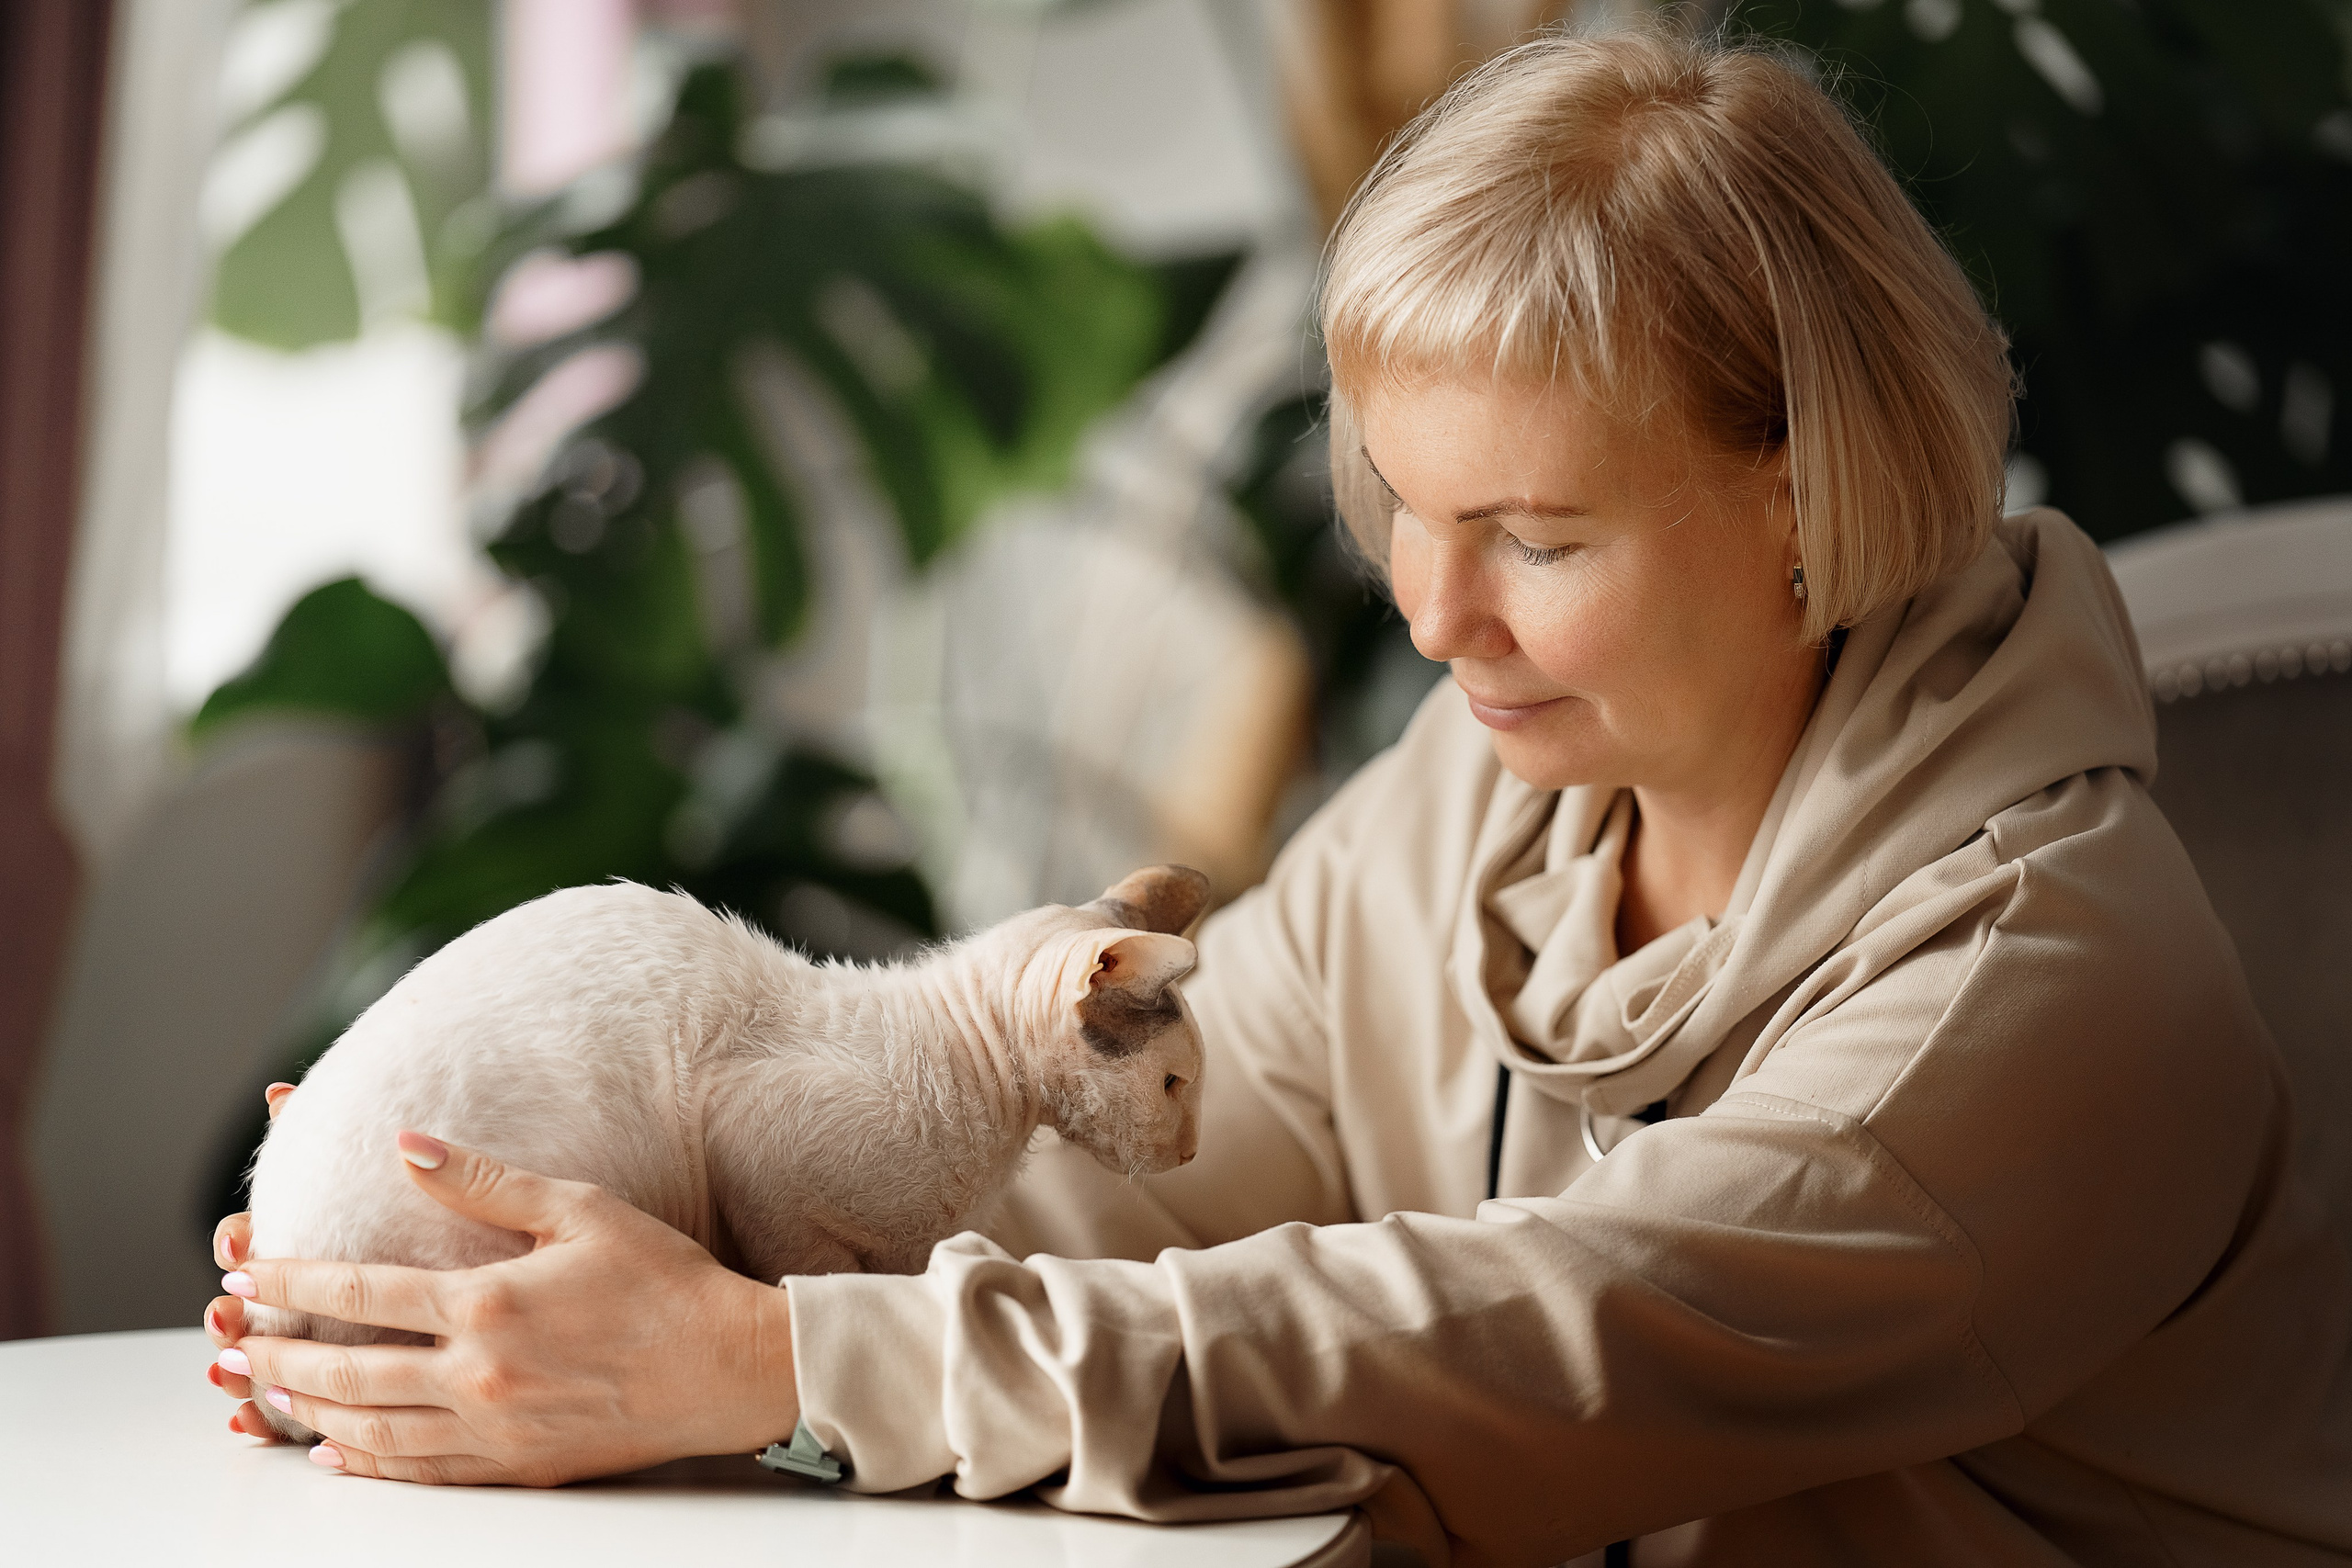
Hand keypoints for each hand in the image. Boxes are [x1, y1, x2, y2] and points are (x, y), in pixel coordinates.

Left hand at [210, 1131, 798, 1484]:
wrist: (733, 1366)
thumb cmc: (667, 1280)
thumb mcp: (580, 1208)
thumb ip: (484, 1181)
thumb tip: (405, 1145)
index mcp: (486, 1304)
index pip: (360, 1295)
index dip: (292, 1284)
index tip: (246, 1273)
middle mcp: (477, 1374)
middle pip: (347, 1371)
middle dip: (278, 1353)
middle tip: (232, 1342)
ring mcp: (493, 1428)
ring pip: (371, 1429)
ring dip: (308, 1411)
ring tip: (266, 1393)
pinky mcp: (518, 1464)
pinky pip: (420, 1473)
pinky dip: (367, 1464)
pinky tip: (337, 1455)